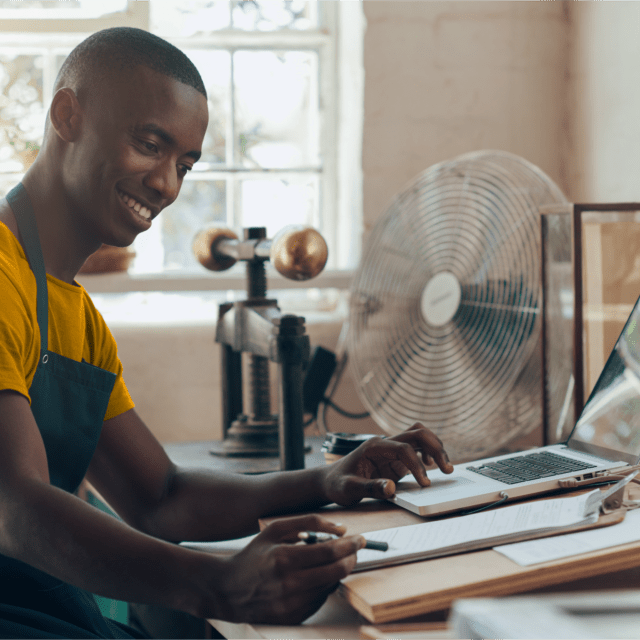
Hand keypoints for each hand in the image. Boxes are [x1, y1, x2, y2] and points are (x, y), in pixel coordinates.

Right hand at [213, 514, 362, 623]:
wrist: (228, 589)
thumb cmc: (254, 555)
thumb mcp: (275, 529)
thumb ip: (308, 522)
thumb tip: (341, 528)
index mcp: (284, 559)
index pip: (329, 551)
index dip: (349, 544)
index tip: (359, 538)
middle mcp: (289, 585)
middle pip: (336, 571)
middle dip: (351, 558)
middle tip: (355, 549)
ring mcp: (292, 605)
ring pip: (331, 586)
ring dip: (338, 571)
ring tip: (332, 560)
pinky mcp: (294, 617)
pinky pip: (320, 599)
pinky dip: (323, 586)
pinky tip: (315, 576)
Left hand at [322, 423, 453, 505]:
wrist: (330, 481)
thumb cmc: (338, 484)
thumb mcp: (349, 489)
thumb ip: (370, 488)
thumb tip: (391, 488)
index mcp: (374, 447)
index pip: (404, 448)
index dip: (417, 465)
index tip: (425, 483)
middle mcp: (385, 443)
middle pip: (417, 433)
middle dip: (435, 447)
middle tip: (447, 468)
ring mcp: (391, 449)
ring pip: (419, 437)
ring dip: (435, 447)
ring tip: (446, 467)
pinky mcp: (395, 459)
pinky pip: (417, 449)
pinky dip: (428, 454)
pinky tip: (431, 468)